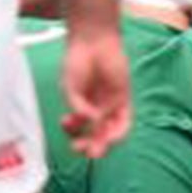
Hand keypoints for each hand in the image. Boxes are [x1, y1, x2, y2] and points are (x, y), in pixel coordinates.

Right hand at [60, 24, 131, 158]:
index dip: (74, 134)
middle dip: (89, 147)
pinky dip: (118, 130)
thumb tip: (90, 122)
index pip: (79, 130)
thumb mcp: (71, 89)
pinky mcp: (124, 99)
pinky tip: (109, 134)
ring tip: (96, 148)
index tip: (67, 130)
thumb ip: (78, 107)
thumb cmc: (78, 62)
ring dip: (104, 143)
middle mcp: (96, 110)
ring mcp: (111, 105)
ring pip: (110, 132)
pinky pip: (124, 121)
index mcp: (81, 108)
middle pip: (96, 136)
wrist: (91, 42)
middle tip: (83, 150)